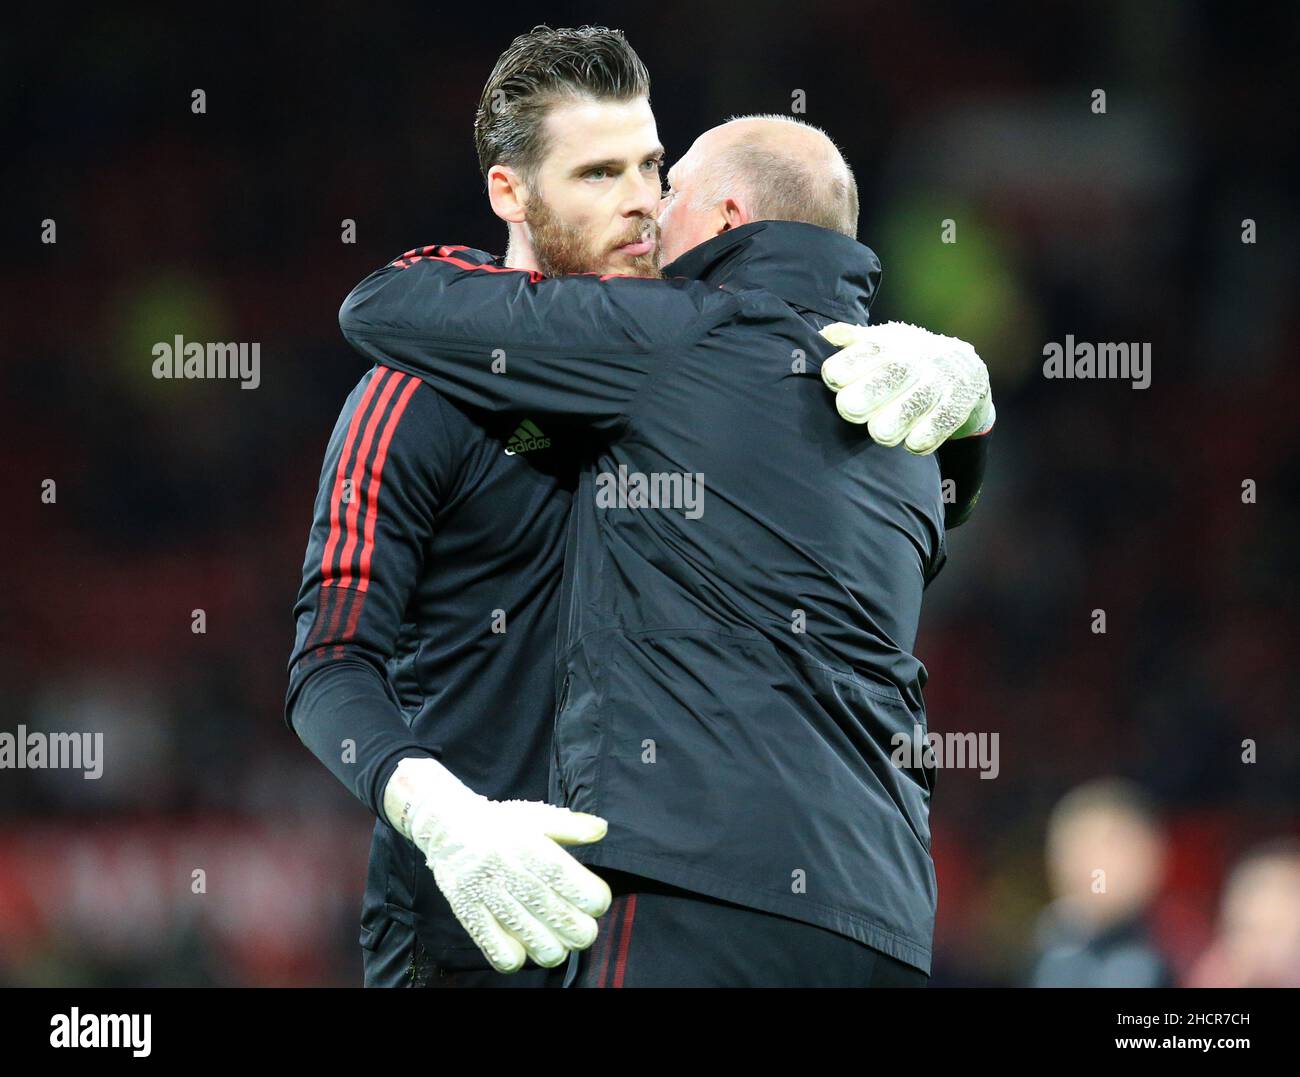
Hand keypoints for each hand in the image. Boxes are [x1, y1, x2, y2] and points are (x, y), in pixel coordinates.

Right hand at [383, 757, 611, 972]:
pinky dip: (516, 957)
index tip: (596, 902)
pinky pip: (497, 950)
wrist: (446, 826)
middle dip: (579, 931)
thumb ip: (570, 826)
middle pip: (554, 913)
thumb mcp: (535, 818)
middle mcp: (507, 868)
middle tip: (583, 931)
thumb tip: (601, 830)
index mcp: (528, 844)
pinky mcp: (467, 912)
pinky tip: (523, 949)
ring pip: (531, 938)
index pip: (568, 879)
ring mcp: (485, 893)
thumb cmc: (500, 825)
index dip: (591, 898)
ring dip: (553, 949)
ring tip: (557, 943)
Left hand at [819, 321, 993, 454]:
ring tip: (880, 434)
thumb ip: (852, 342)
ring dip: (900, 417)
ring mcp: (943, 378)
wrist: (962, 366)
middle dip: (872, 390)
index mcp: (893, 344)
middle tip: (848, 408)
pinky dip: (931, 433)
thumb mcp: (880, 345)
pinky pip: (948, 417)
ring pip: (922, 398)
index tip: (831, 376)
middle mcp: (920, 358)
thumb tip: (825, 335)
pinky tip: (913, 445)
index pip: (871, 349)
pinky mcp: (962, 400)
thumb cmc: (903, 361)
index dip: (851, 362)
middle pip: (897, 372)